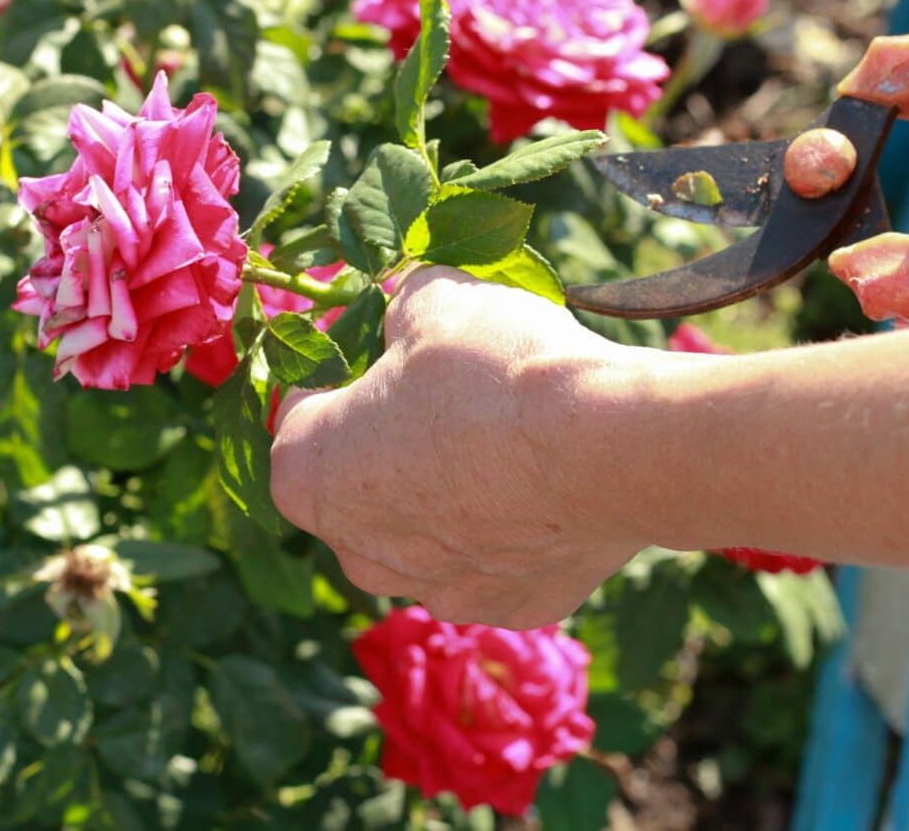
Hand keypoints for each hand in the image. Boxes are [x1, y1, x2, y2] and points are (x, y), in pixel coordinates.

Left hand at [270, 267, 648, 628]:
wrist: (608, 446)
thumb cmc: (496, 371)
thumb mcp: (431, 299)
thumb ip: (398, 313)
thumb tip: (404, 320)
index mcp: (309, 474)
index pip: (300, 416)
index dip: (342, 377)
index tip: (383, 355)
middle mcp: (356, 551)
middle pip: (360, 489)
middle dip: (392, 448)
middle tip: (450, 397)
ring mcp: (434, 589)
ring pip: (427, 536)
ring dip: (452, 497)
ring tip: (506, 442)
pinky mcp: (507, 608)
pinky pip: (497, 562)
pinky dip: (515, 530)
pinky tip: (549, 487)